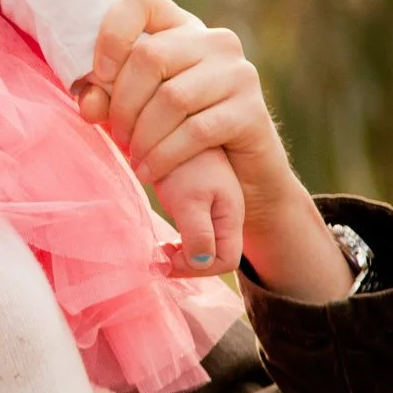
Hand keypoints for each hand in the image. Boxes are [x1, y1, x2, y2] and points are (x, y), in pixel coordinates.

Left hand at [81, 0, 352, 300]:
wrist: (237, 178)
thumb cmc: (175, 136)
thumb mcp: (135, 112)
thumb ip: (106, 99)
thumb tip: (88, 101)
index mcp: (182, 29)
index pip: (140, 0)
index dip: (111, 33)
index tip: (98, 75)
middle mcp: (215, 41)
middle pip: (149, 55)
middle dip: (122, 104)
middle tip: (119, 138)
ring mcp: (238, 73)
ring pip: (172, 98)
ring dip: (142, 136)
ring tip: (135, 158)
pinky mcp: (251, 111)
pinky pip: (195, 131)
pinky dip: (164, 155)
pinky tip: (150, 171)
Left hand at [152, 152, 245, 275]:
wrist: (180, 125)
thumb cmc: (186, 162)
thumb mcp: (190, 199)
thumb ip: (198, 233)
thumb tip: (199, 264)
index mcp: (231, 217)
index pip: (225, 261)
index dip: (197, 267)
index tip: (168, 256)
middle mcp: (225, 217)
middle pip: (214, 258)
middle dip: (187, 264)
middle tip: (161, 254)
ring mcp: (212, 210)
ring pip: (201, 249)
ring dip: (181, 254)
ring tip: (161, 246)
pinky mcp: (196, 204)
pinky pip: (191, 236)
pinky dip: (177, 242)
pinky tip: (162, 236)